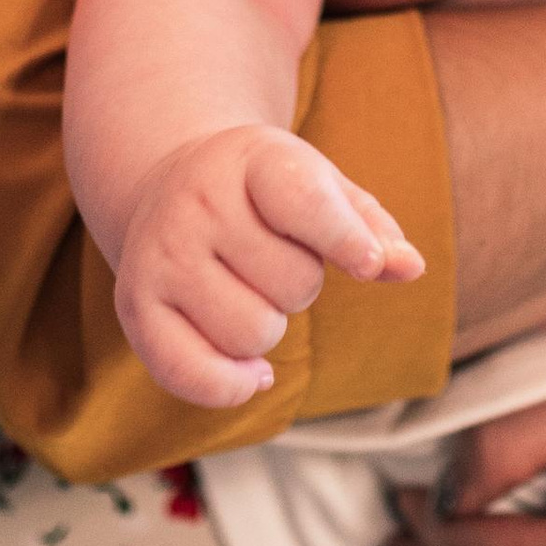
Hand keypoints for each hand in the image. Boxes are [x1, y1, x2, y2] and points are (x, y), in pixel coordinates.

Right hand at [117, 124, 423, 408]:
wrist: (167, 183)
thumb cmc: (263, 191)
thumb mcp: (319, 185)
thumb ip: (369, 227)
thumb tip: (410, 267)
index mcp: (252, 160)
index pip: (303, 203)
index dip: (344, 240)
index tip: (368, 266)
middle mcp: (196, 204)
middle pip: (293, 285)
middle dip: (300, 284)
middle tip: (272, 257)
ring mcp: (160, 257)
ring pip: (253, 334)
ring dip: (268, 327)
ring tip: (246, 290)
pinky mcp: (136, 308)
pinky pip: (196, 376)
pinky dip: (234, 385)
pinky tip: (250, 370)